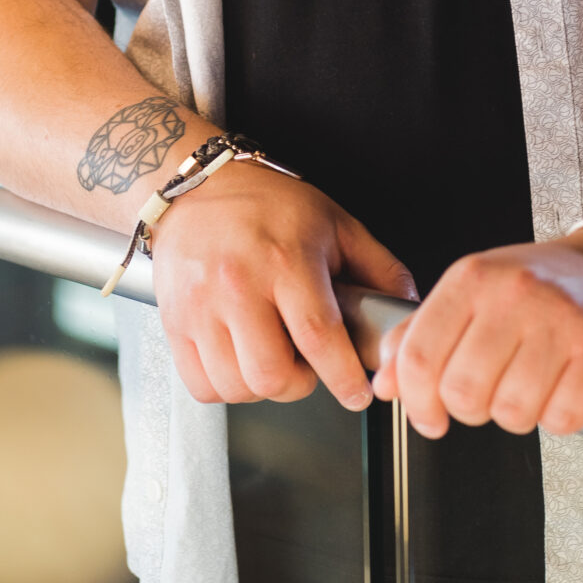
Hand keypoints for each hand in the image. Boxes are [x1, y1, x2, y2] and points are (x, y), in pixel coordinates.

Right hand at [152, 163, 416, 412]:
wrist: (197, 188)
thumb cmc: (268, 205)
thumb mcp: (335, 223)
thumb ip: (379, 268)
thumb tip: (409, 308)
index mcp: (286, 260)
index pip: (318, 336)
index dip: (343, 376)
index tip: (357, 394)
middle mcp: (238, 284)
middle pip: (272, 374)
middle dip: (301, 384)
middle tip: (308, 366)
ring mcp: (201, 307)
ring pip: (237, 386)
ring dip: (264, 386)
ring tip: (274, 357)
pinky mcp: (174, 323)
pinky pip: (201, 386)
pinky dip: (226, 387)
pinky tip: (241, 360)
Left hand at [370, 236, 582, 439]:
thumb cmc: (542, 284)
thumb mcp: (472, 292)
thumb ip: (421, 336)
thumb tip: (387, 384)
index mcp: (473, 278)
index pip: (421, 357)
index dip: (416, 402)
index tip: (428, 416)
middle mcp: (515, 294)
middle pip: (464, 393)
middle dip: (472, 410)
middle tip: (490, 393)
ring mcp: (561, 321)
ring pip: (512, 413)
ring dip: (517, 414)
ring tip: (530, 384)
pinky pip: (561, 419)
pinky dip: (559, 415)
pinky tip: (563, 386)